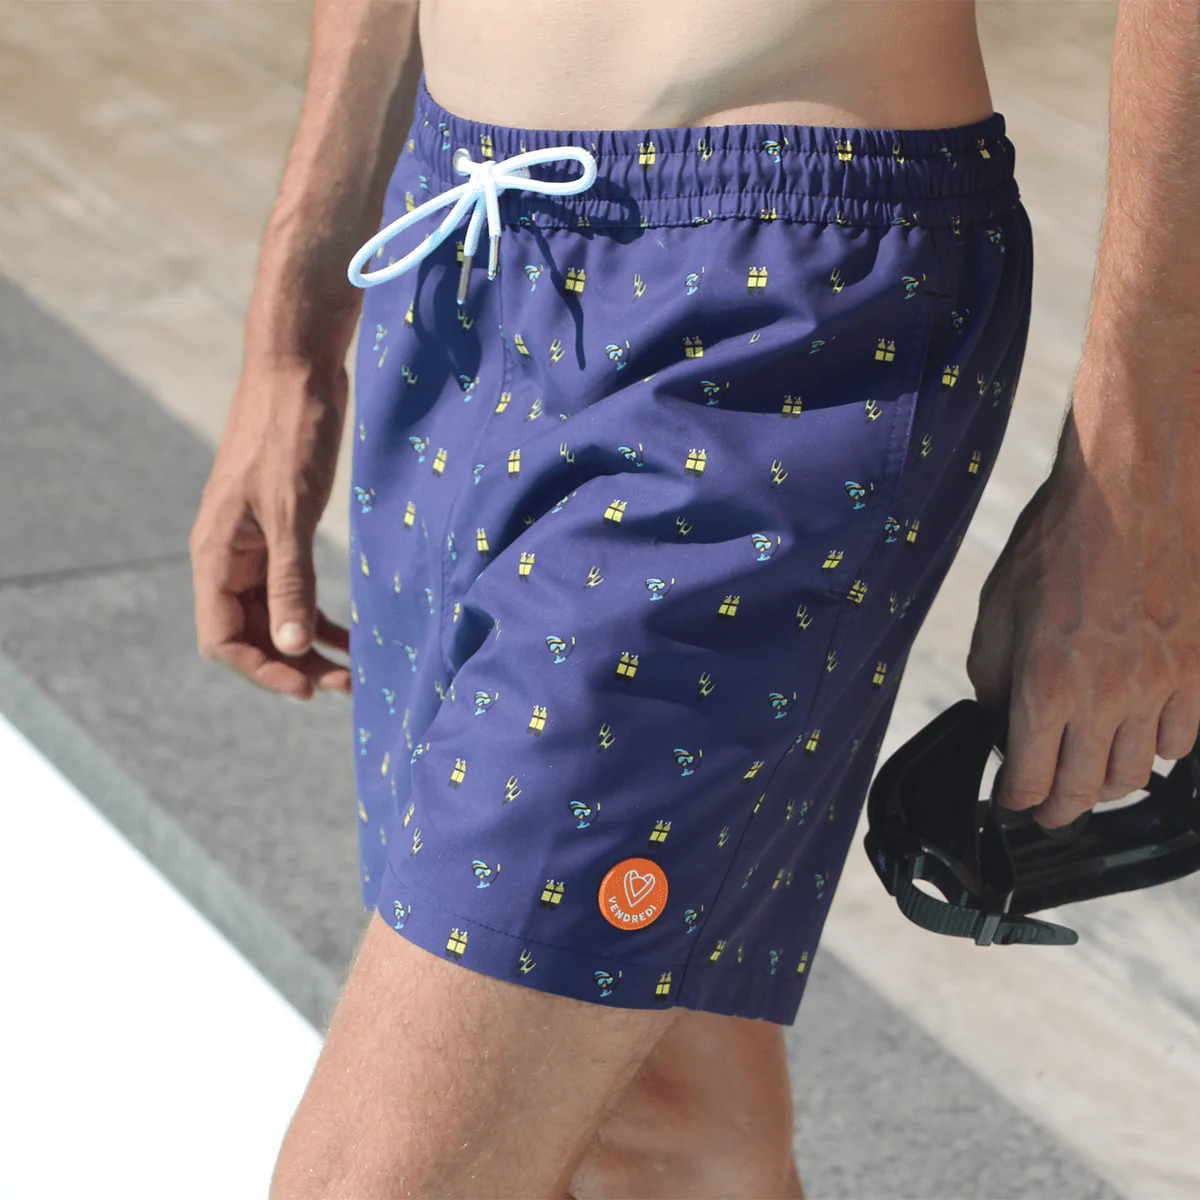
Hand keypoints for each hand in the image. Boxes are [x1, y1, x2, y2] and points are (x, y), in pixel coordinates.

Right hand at [189, 357, 352, 700]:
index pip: (221, 637)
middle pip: (248, 632)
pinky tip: (348, 632)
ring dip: (307, 644)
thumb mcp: (291, 512)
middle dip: (292, 662)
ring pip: (273, 613)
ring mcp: (253, 543)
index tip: (306, 688)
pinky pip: (290, 586)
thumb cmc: (289, 433)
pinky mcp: (280, 529)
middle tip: (343, 685)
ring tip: (351, 672)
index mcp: (216, 553)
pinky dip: (317, 613)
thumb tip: (292, 647)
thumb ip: (289, 581)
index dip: (261, 669)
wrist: (298, 369)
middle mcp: (227, 555)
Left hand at [965, 409, 1199, 828]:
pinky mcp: (1197, 670)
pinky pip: (1184, 740)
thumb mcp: (998, 605)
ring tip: (1089, 777)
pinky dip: (1160, 751)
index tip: (1011, 799)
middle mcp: (1107, 698)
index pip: (1030, 779)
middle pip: (1084, 790)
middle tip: (1046, 810)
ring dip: (1107, 783)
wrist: (1134, 489)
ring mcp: (1160, 688)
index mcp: (1047, 685)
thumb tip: (998, 711)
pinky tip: (1142, 738)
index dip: (1016, 800)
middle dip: (1059, 810)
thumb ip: (994, 670)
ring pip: (1137, 773)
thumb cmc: (1060, 539)